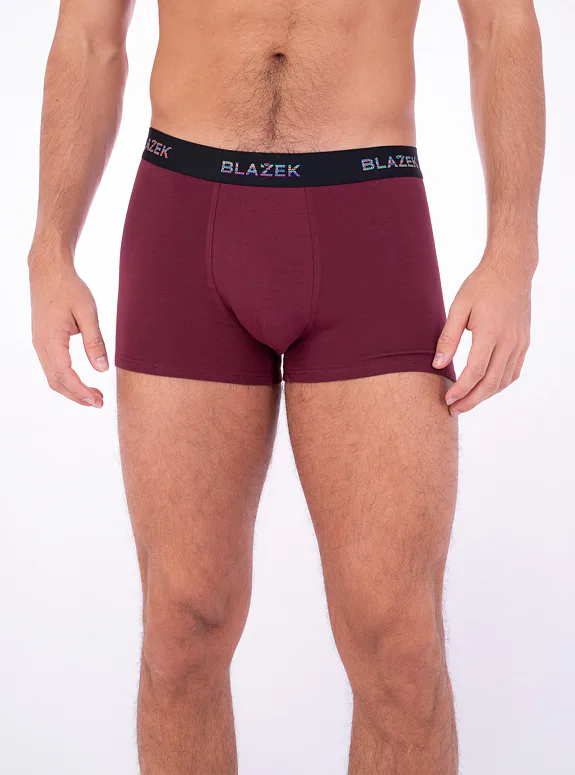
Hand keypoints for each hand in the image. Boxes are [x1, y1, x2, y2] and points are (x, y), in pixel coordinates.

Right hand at [30, 254, 107, 407]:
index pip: (64, 374)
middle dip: (77, 396)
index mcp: (51, 338)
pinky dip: (67, 380)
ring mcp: (39, 344)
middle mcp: (41, 345)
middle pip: (56, 382)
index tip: (97, 400)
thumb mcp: (88, 313)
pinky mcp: (42, 342)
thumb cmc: (69, 288)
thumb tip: (102, 369)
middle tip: (100, 403)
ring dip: (72, 390)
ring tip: (95, 396)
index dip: (80, 391)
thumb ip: (95, 342)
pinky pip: (52, 368)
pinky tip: (83, 381)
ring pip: (53, 377)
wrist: (48, 272)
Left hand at [433, 260, 531, 415]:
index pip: (475, 372)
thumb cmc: (481, 286)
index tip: (448, 399)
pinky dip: (499, 384)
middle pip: (490, 382)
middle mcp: (509, 341)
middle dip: (471, 400)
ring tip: (467, 402)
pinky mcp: (524, 342)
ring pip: (504, 381)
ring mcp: (519, 343)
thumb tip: (438, 364)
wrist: (511, 270)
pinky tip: (485, 388)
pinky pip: (514, 372)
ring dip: (485, 395)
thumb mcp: (458, 307)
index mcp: (490, 332)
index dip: (461, 390)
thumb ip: (448, 337)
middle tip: (454, 409)